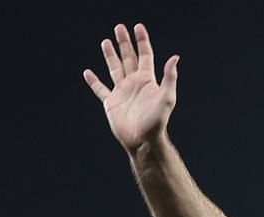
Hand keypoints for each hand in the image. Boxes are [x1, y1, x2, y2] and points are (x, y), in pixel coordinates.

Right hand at [83, 23, 177, 157]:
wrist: (142, 141)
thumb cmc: (156, 121)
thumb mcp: (166, 98)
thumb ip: (170, 77)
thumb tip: (175, 57)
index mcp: (146, 79)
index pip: (145, 55)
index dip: (142, 40)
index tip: (138, 27)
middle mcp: (134, 83)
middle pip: (128, 57)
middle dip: (124, 42)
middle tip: (119, 27)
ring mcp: (122, 92)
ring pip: (115, 68)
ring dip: (110, 55)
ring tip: (105, 41)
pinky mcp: (111, 103)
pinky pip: (100, 89)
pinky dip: (93, 82)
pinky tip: (88, 73)